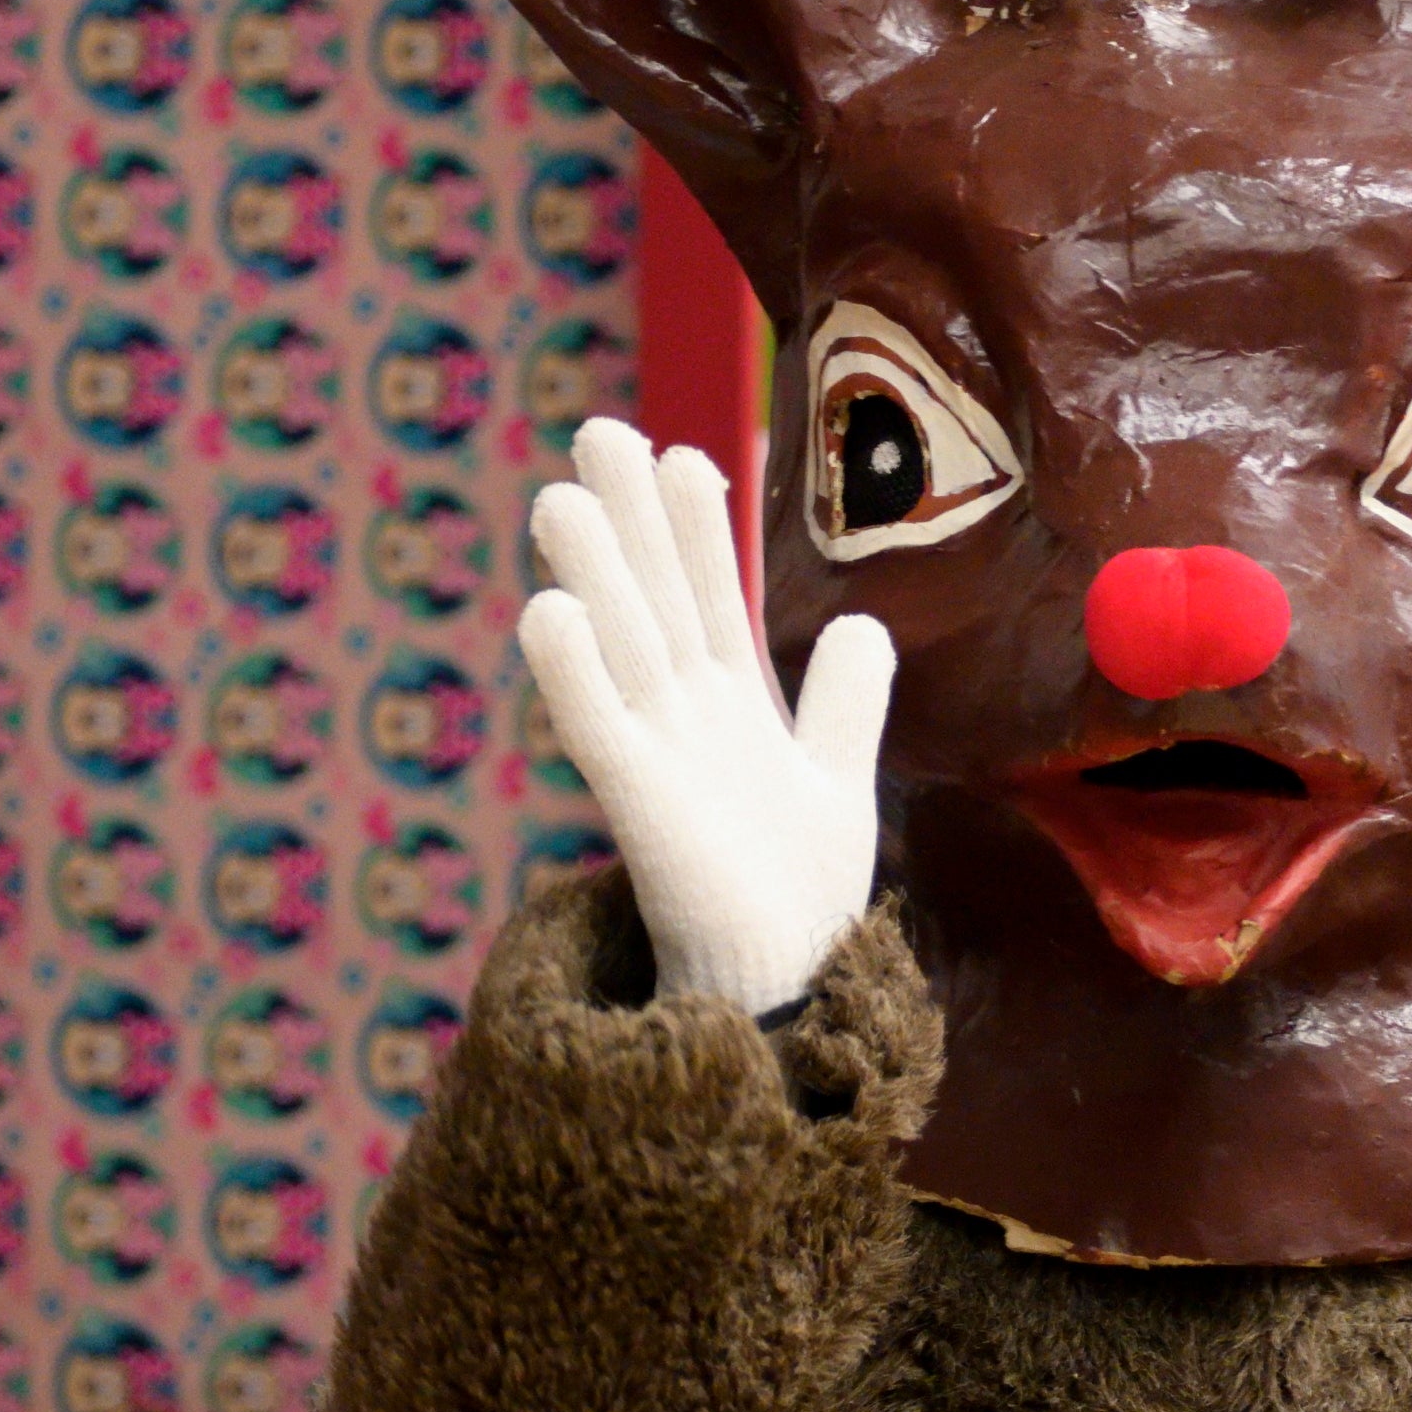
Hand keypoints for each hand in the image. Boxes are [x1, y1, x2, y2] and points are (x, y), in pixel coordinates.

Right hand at [519, 419, 895, 1014]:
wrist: (789, 985)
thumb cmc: (797, 893)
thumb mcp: (838, 782)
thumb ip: (847, 702)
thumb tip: (863, 622)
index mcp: (731, 707)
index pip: (711, 596)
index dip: (698, 529)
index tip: (691, 453)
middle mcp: (685, 720)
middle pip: (656, 599)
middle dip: (631, 520)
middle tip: (601, 427)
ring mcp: (658, 757)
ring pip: (622, 646)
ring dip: (592, 573)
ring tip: (562, 494)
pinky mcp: (643, 808)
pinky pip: (600, 731)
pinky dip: (574, 674)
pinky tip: (548, 610)